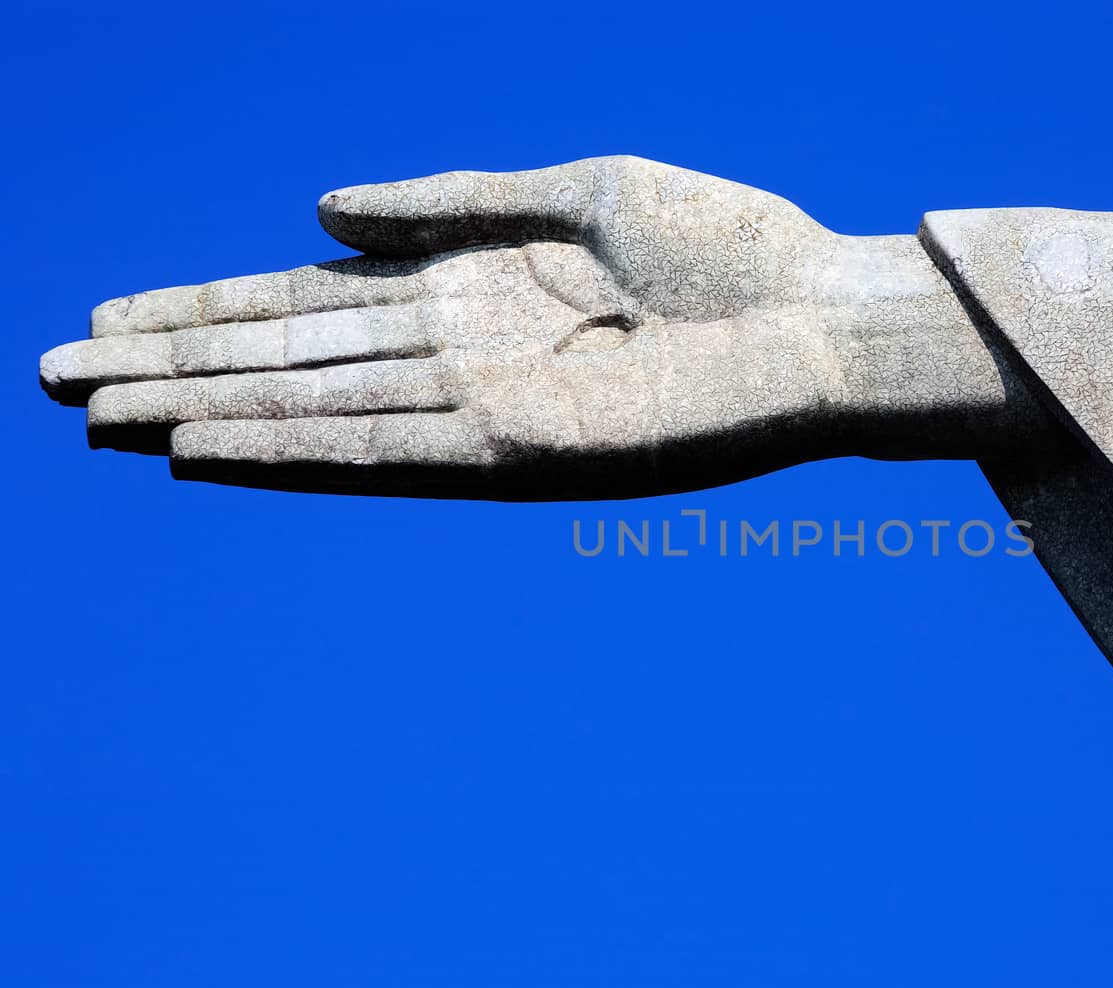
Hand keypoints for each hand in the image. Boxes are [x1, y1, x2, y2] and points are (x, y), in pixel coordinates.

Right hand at [40, 158, 1043, 498]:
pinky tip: (203, 451)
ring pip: (312, 408)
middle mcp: (461, 354)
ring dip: (203, 411)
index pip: (313, 303)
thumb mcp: (575, 191)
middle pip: (289, 359)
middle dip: (175, 363)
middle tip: (54, 372)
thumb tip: (318, 211)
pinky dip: (291, 453)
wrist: (819, 314)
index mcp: (472, 287)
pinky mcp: (518, 451)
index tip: (118, 308)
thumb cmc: (726, 245)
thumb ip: (449, 201)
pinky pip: (381, 453)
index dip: (213, 305)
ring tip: (95, 412)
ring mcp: (482, 407)